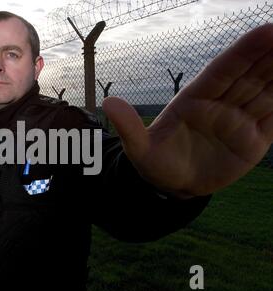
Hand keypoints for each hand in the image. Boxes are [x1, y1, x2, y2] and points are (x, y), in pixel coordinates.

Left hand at [103, 23, 272, 197]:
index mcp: (195, 99)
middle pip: (251, 75)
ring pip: (267, 92)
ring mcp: (238, 121)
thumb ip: (129, 127)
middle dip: (271, 56)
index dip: (244, 52)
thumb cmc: (155, 162)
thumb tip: (108, 104)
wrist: (172, 186)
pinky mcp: (253, 140)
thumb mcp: (139, 149)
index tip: (267, 31)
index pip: (223, 70)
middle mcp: (220, 105)